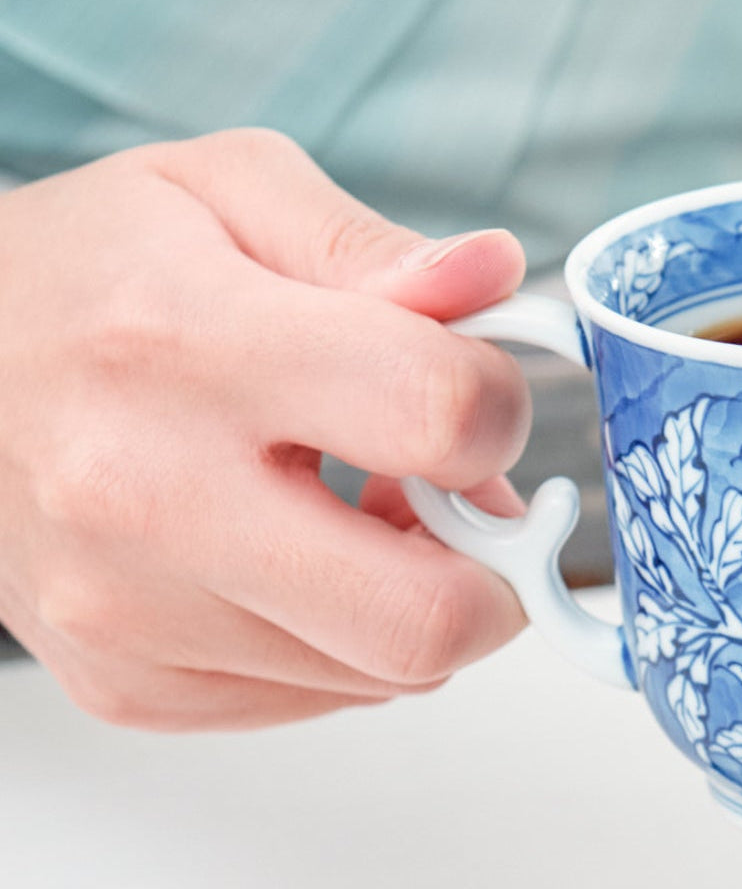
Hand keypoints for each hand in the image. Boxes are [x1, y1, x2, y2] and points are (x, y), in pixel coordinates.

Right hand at [0, 129, 531, 729]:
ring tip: (358, 501)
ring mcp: (130, 617)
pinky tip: (302, 551)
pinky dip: (348, 633)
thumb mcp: (230, 192)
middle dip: (497, 566)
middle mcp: (147, 501)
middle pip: (426, 618)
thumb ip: (376, 248)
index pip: (439, 417)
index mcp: (186, 345)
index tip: (477, 396)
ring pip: (387, 672)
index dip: (500, 407)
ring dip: (418, 592)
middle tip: (466, 496)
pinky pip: (321, 696)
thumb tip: (499, 276)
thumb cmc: (94, 271)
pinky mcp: (129, 686)